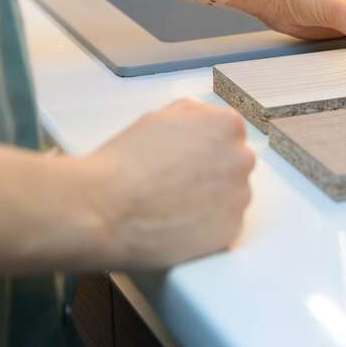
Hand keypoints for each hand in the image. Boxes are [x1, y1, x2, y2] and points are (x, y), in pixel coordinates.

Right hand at [82, 99, 254, 268]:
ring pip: (231, 197)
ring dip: (211, 201)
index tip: (185, 160)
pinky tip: (178, 225)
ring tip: (173, 206)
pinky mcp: (230, 230)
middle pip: (233, 165)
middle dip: (212, 173)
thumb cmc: (126, 161)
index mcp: (226, 125)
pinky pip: (223, 226)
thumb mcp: (160, 117)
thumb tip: (204, 122)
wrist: (104, 208)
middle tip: (177, 184)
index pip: (228, 134)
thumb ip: (192, 115)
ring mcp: (239, 197)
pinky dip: (206, 228)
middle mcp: (241, 159)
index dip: (204, 148)